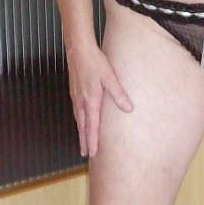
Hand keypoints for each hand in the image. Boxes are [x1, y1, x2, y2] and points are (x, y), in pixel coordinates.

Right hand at [66, 42, 132, 157]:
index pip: (91, 126)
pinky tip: (81, 121)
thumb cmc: (95, 63)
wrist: (78, 50)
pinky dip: (79, 121)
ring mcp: (76, 97)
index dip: (92, 140)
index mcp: (90, 101)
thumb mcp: (110, 77)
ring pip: (78, 120)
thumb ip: (119, 94)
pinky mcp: (74, 92)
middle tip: (86, 154)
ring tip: (83, 142)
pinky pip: (76, 111)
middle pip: (82, 126)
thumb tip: (129, 109)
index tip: (93, 153)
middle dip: (84, 141)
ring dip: (81, 132)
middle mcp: (81, 102)